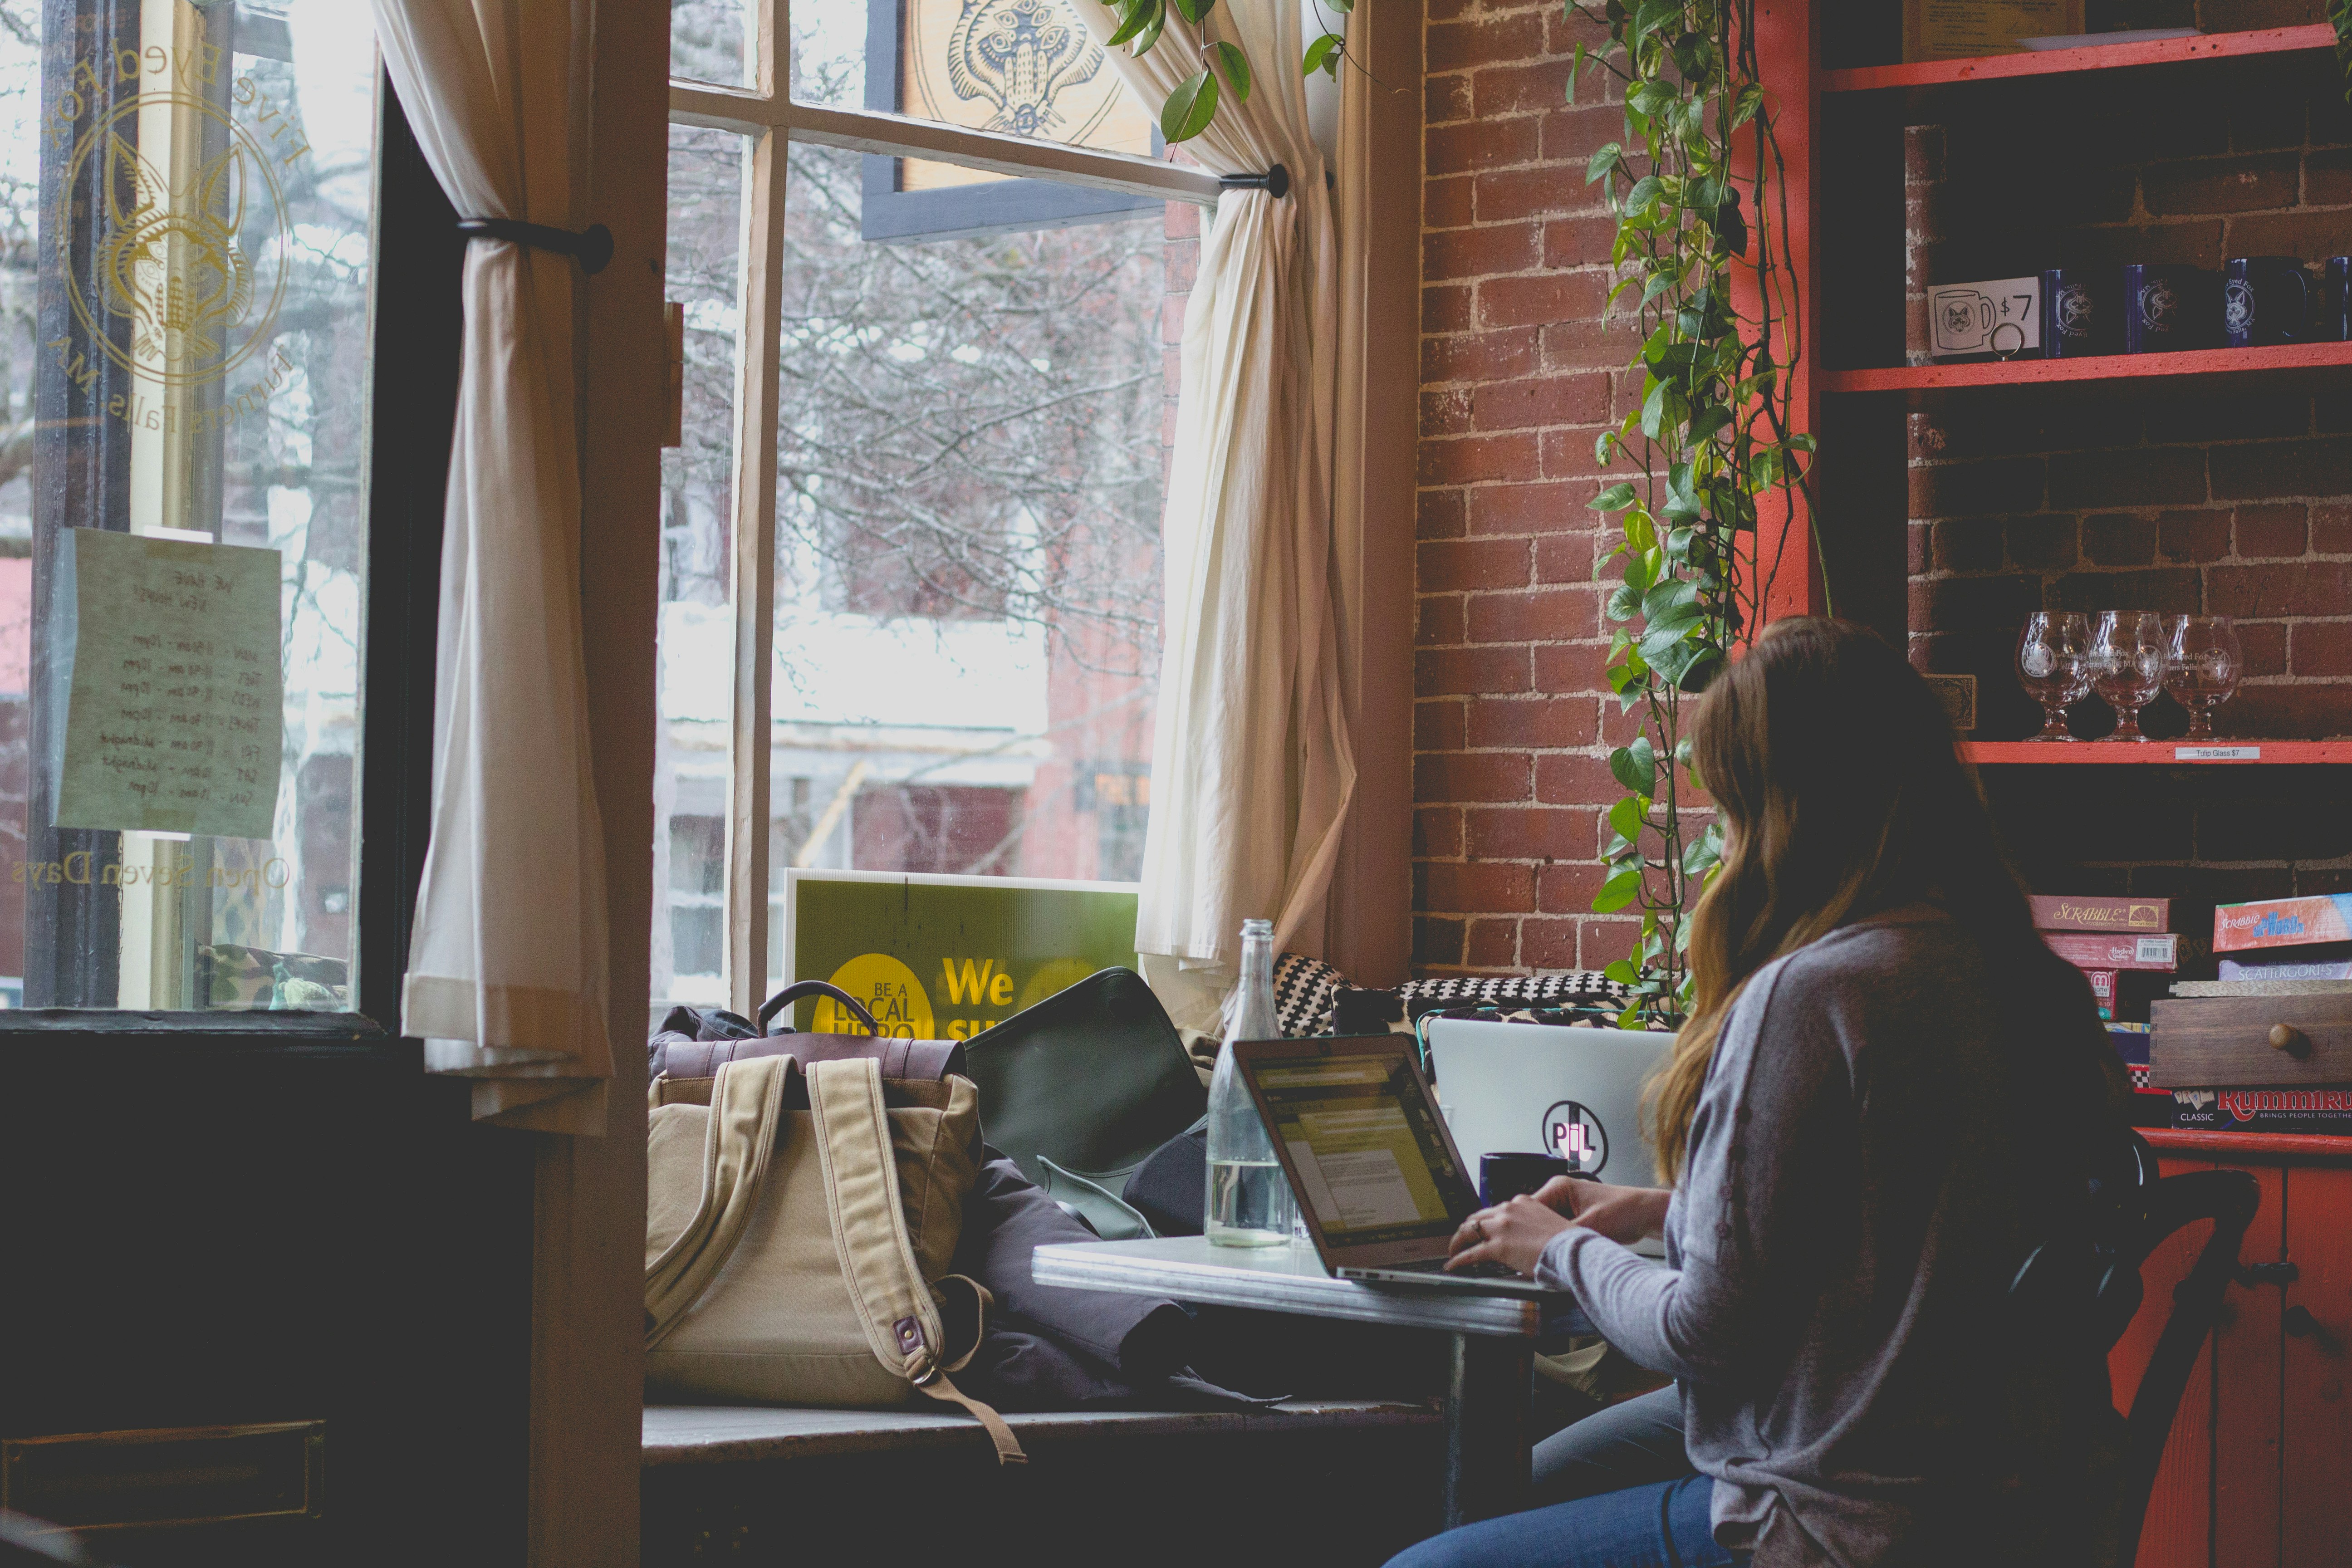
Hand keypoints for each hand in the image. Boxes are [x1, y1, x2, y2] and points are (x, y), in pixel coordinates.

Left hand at [1446, 1193, 1572, 1278]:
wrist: (1572, 1250)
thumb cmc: (1567, 1242)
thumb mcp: (1548, 1222)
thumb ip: (1531, 1225)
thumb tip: (1524, 1238)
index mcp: (1522, 1203)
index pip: (1495, 1210)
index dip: (1486, 1221)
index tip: (1482, 1228)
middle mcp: (1508, 1210)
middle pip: (1477, 1217)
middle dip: (1467, 1229)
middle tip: (1462, 1239)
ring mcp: (1501, 1227)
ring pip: (1469, 1231)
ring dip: (1458, 1241)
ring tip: (1453, 1251)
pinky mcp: (1497, 1246)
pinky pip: (1470, 1253)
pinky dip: (1458, 1259)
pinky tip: (1453, 1265)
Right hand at [1531, 1177, 1670, 1245]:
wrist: (1647, 1215)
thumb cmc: (1624, 1210)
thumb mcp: (1590, 1226)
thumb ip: (1563, 1236)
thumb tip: (1542, 1249)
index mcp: (1559, 1187)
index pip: (1528, 1208)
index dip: (1524, 1228)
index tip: (1522, 1245)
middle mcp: (1560, 1195)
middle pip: (1535, 1219)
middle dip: (1536, 1236)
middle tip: (1537, 1252)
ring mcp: (1567, 1207)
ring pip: (1546, 1228)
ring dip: (1550, 1240)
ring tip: (1553, 1253)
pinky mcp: (1575, 1219)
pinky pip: (1559, 1232)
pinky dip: (1560, 1242)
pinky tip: (1562, 1252)